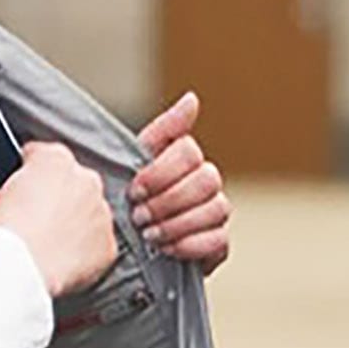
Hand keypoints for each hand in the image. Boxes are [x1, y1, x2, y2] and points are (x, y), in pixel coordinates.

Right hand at [0, 142, 117, 296]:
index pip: (44, 155)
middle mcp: (86, 180)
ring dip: (76, 223)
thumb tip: (19, 196)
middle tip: (39, 217)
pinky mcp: (108, 244)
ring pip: (90, 213)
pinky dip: (86, 251)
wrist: (24, 268)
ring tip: (51, 242)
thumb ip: (16, 187)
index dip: (32, 169)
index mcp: (56, 160)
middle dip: (60, 196)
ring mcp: (101, 212)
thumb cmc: (9, 232)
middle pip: (74, 183)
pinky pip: (98, 244)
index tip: (28, 181)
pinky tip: (64, 260)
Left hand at [131, 92, 231, 274]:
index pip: (187, 151)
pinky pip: (219, 240)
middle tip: (140, 215)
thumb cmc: (131, 198)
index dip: (160, 172)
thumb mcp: (136, 159)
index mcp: (185, 158)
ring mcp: (216, 210)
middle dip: (168, 200)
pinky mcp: (219, 241)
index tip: (134, 190)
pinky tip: (168, 248)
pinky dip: (191, 245)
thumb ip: (164, 130)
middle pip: (206, 179)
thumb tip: (192, 99)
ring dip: (177, 224)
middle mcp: (206, 180)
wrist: (129, 245)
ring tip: (150, 234)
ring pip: (215, 209)